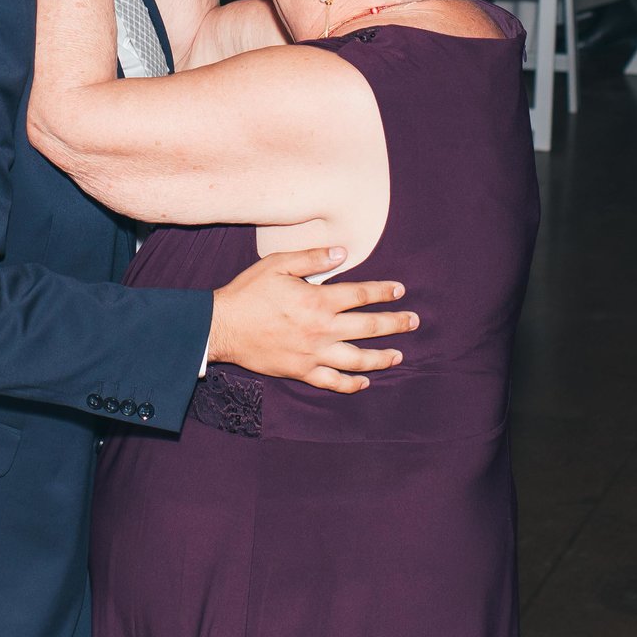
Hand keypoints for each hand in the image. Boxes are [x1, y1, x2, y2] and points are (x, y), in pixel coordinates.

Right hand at [207, 247, 417, 393]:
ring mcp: (314, 354)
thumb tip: (342, 253)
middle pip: (369, 327)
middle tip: (413, 322)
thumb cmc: (249, 292)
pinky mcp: (302, 371)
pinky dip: (351, 384)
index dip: (384, 291)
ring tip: (399, 356)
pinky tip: (364, 381)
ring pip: (358, 359)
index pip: (362, 295)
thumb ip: (313, 258)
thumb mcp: (278, 264)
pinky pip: (333, 382)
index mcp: (319, 300)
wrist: (223, 326)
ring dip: (382, 358)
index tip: (400, 290)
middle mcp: (322, 329)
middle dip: (395, 324)